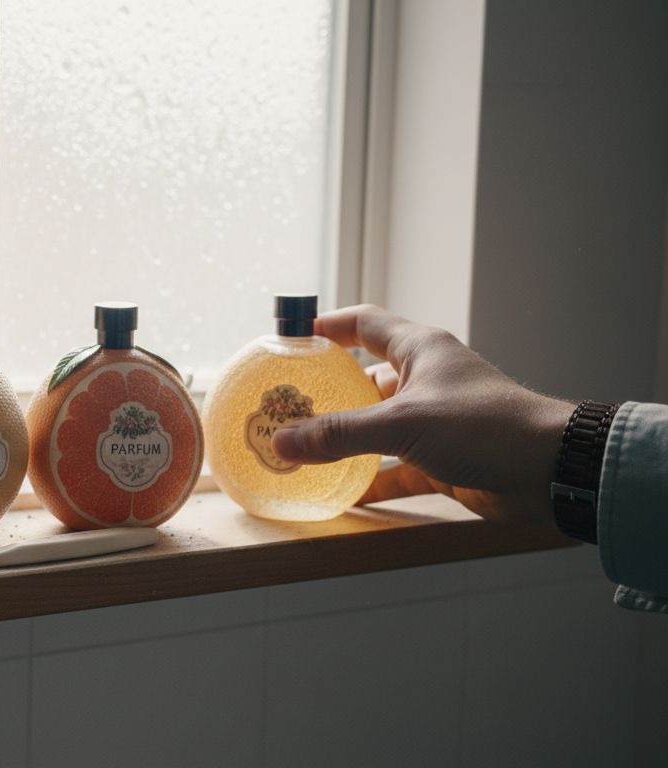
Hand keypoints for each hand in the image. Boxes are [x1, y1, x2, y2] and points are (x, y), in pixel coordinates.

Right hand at [269, 305, 572, 524]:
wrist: (550, 471)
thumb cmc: (485, 426)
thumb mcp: (403, 424)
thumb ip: (340, 433)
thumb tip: (284, 439)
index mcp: (420, 351)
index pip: (365, 324)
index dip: (327, 326)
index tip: (291, 337)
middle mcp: (426, 380)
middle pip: (365, 378)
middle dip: (328, 393)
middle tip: (287, 406)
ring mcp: (434, 420)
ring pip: (378, 426)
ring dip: (346, 439)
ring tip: (304, 450)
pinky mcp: (443, 458)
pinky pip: (396, 467)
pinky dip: (371, 479)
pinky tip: (344, 493)